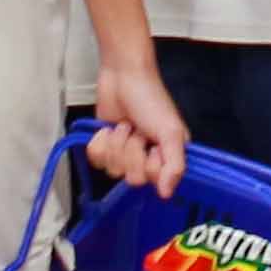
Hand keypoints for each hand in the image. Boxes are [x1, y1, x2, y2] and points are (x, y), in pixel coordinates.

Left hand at [87, 52, 190, 195]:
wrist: (123, 76)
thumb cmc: (151, 100)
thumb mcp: (171, 132)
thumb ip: (175, 165)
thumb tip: (167, 194)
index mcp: (168, 158)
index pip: (155, 181)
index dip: (150, 165)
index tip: (154, 146)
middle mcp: (147, 159)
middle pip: (132, 178)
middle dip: (131, 151)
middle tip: (137, 132)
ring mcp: (124, 154)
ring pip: (112, 170)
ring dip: (117, 143)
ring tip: (125, 125)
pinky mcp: (105, 147)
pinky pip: (96, 160)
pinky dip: (100, 142)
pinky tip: (108, 129)